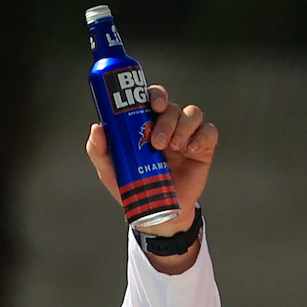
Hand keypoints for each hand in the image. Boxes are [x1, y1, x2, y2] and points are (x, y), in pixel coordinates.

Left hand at [86, 83, 216, 235]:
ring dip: (183, 127)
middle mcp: (169, 125)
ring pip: (192, 114)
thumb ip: (100, 151)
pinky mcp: (203, 148)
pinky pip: (209, 132)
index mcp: (147, 123)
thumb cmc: (134, 187)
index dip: (156, 95)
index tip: (153, 105)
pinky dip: (202, 137)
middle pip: (172, 107)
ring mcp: (187, 135)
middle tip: (158, 141)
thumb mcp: (111, 172)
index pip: (154, 98)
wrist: (157, 212)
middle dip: (166, 120)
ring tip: (174, 148)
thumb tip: (97, 128)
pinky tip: (191, 150)